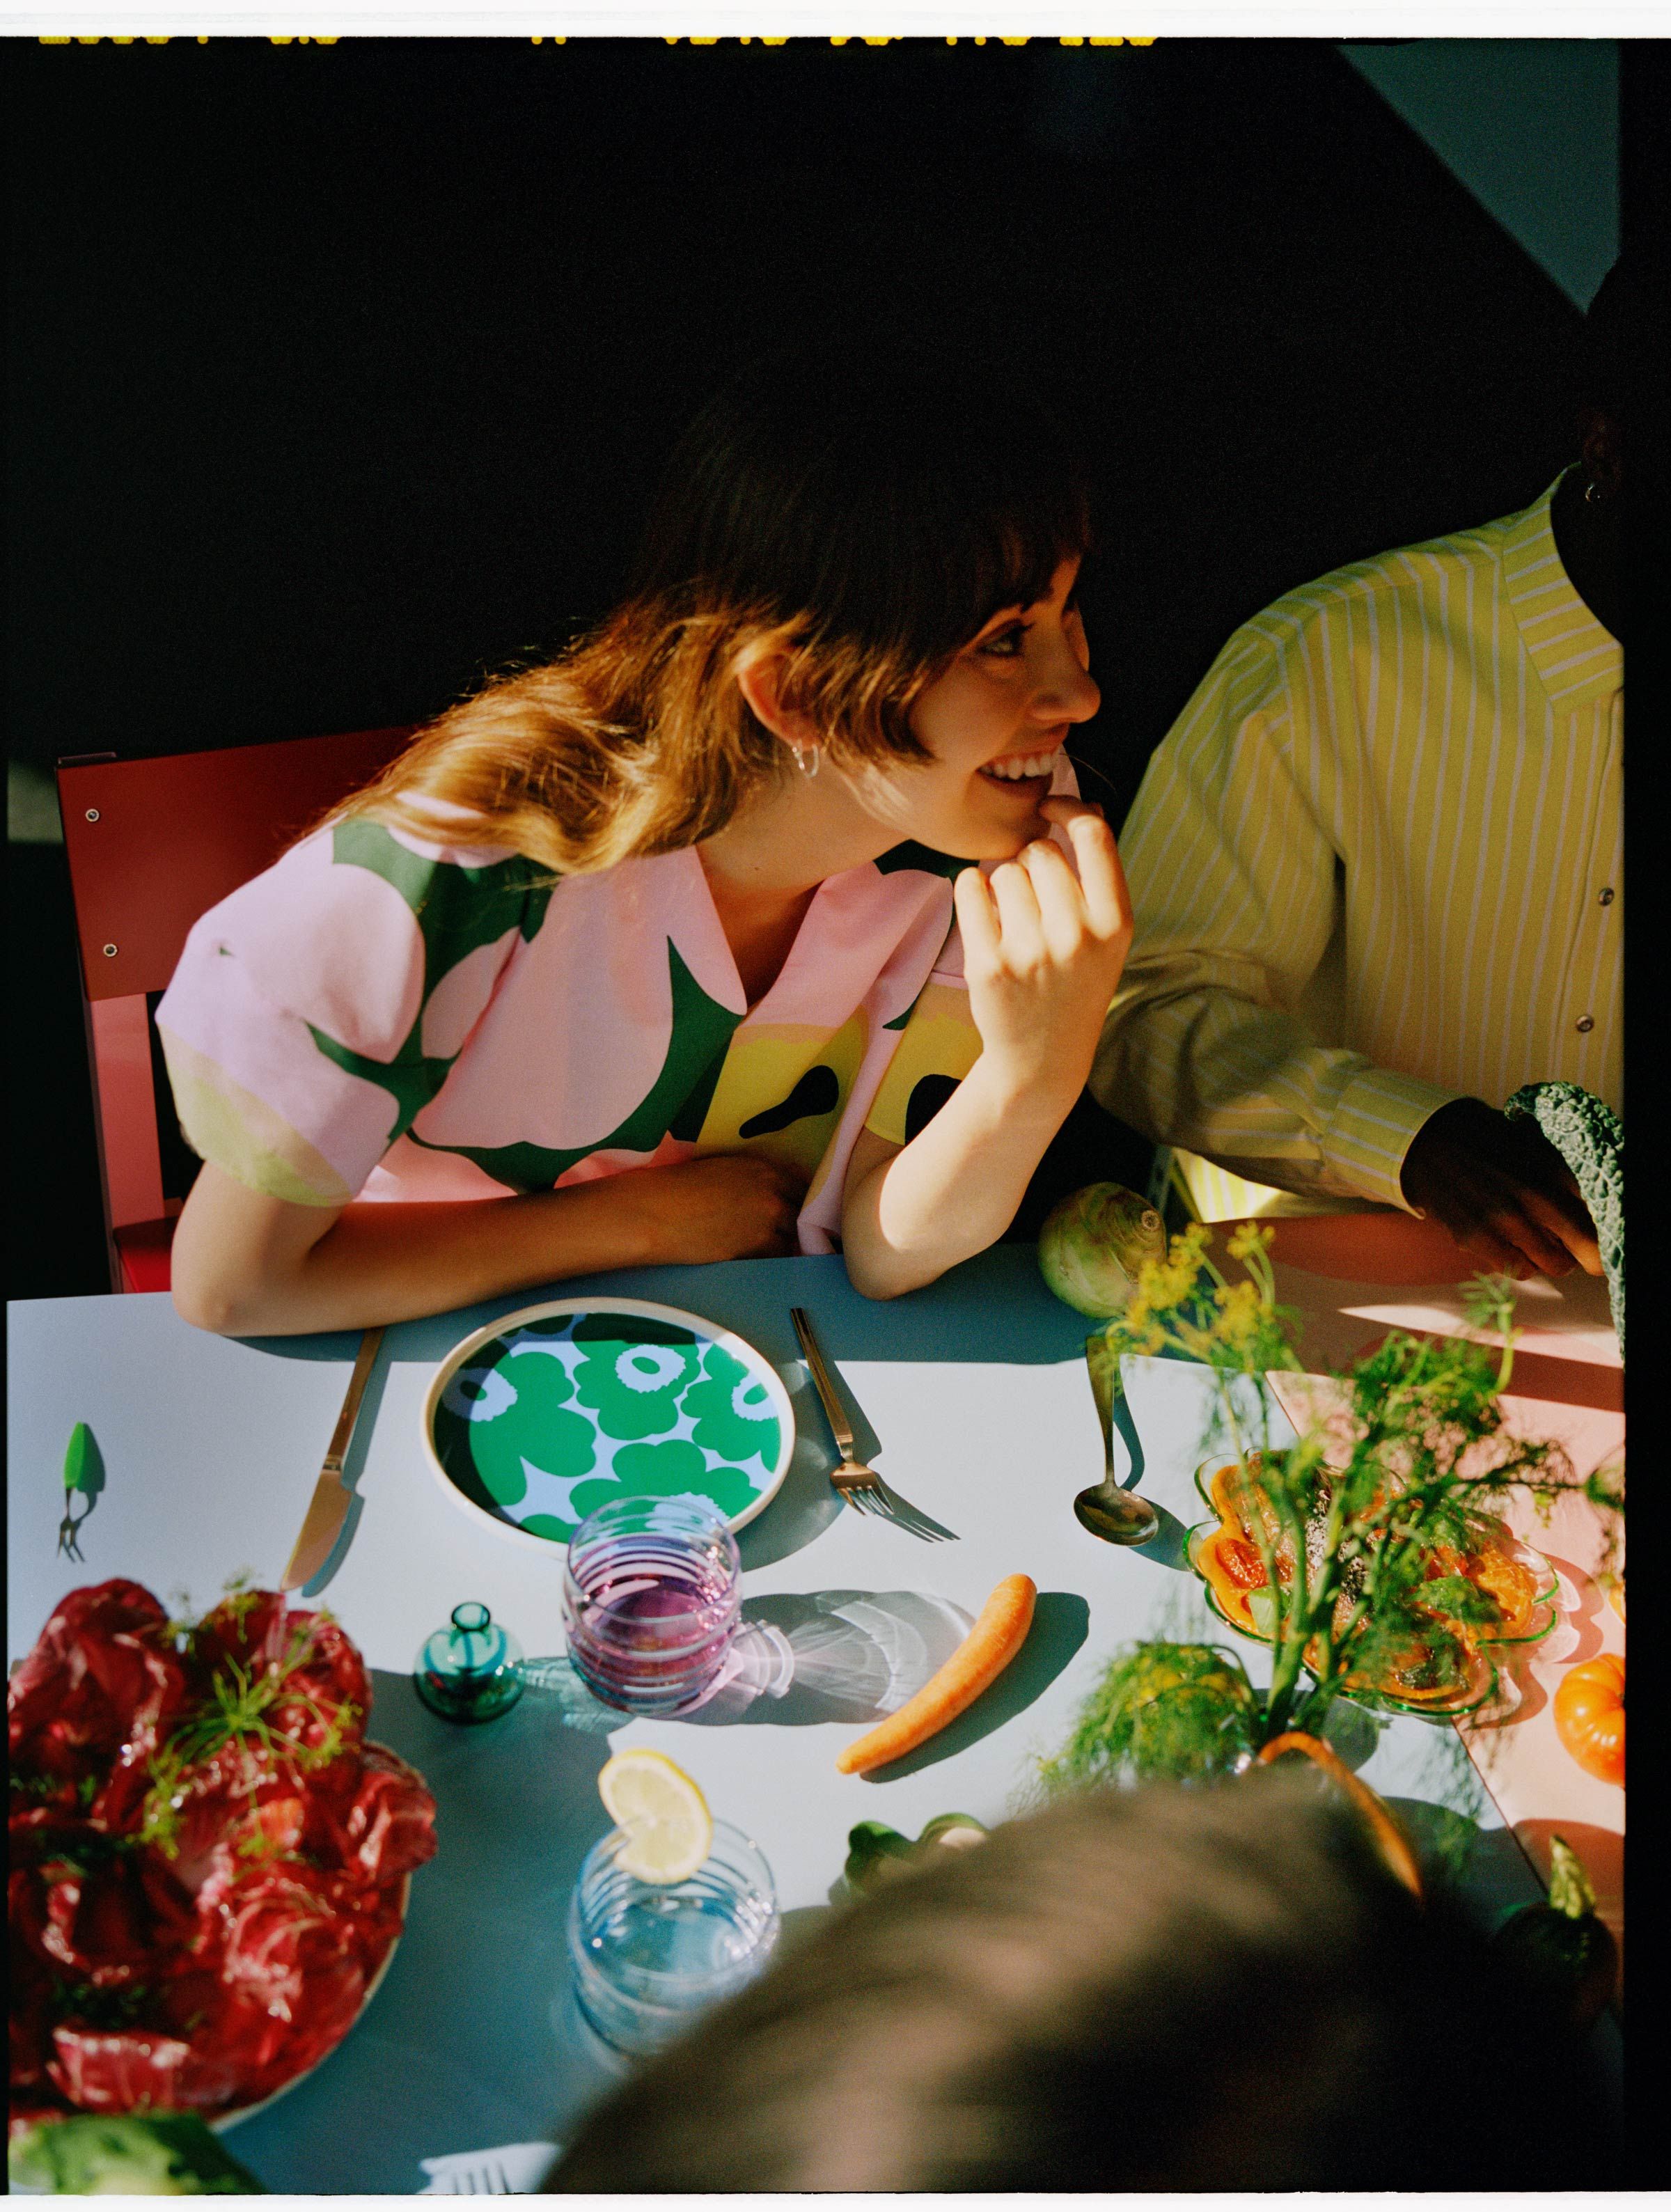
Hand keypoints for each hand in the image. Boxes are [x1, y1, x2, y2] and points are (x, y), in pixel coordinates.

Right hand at [613, 1152, 806, 1264]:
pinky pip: (771, 1259)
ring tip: (770, 1249)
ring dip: (783, 1245)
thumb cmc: (675, 1186)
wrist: (653, 1213)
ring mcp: (763, 1225)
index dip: (799, 1200)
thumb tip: (760, 1194)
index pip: (801, 1187)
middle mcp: (770, 1195)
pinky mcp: (751, 1251)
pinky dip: (767, 1260)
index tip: (796, 1209)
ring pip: (789, 1241)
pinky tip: (755, 1259)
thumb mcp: (720, 1169)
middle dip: (795, 1224)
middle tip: (789, 1233)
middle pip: (800, 1215)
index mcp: (763, 1169)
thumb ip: (749, 1179)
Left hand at [953, 800, 1132, 1106]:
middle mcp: (1077, 936)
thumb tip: (1087, 804)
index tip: (1052, 806)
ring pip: (1002, 870)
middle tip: (1034, 902)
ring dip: (1001, 884)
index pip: (1095, 835)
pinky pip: (968, 888)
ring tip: (1014, 923)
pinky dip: (970, 891)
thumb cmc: (1074, 983)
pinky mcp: (987, 965)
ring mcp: (1030, 952)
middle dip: (1031, 863)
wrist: (1042, 1058)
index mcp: (1115, 923)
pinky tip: (984, 915)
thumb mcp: (1106, 937)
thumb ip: (1098, 875)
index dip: (1070, 806)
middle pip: (1039, 850)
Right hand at [1400, 1098, 1601, 1278]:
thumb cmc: (1489, 1142)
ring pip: (1555, 1265)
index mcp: (1554, 1171)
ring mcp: (1503, 1219)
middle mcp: (1534, 1196)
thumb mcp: (1535, 1146)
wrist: (1430, 1141)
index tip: (1596, 1239)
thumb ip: (1566, 1177)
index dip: (1601, 1236)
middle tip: (1569, 1242)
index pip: (1599, 1223)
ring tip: (1535, 1240)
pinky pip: (1518, 1270)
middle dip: (1582, 1249)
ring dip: (1551, 1257)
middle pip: (1588, 1251)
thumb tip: (1594, 1209)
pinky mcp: (1475, 1236)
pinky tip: (1511, 1244)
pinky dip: (1521, 1263)